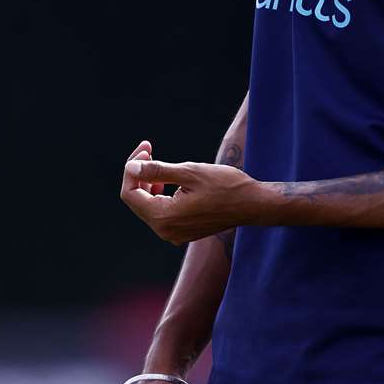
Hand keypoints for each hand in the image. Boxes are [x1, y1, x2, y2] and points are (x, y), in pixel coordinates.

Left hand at [120, 158, 264, 243]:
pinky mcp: (182, 232)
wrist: (253, 204)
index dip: (132, 169)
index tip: (146, 149)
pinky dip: (160, 194)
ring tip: (159, 162)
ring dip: (148, 182)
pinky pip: (161, 212)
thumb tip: (131, 167)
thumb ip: (157, 170)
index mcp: (164, 217)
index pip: (130, 194)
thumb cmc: (226, 186)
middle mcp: (165, 231)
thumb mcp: (190, 172)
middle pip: (137, 200)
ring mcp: (174, 234)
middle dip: (139, 173)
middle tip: (150, 149)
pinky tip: (170, 179)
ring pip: (148, 206)